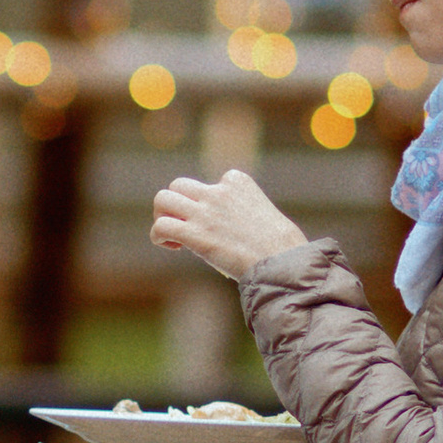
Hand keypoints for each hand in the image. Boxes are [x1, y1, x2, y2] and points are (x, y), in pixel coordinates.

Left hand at [149, 167, 310, 280]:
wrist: (283, 261)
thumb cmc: (280, 247)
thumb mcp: (262, 215)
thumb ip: (241, 212)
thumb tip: (227, 231)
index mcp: (237, 181)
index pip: (209, 184)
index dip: (205, 205)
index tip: (215, 226)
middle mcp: (218, 191)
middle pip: (178, 185)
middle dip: (175, 205)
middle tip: (184, 227)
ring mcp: (205, 211)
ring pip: (163, 198)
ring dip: (162, 216)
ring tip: (174, 235)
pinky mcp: (196, 234)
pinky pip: (161, 226)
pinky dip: (158, 236)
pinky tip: (174, 247)